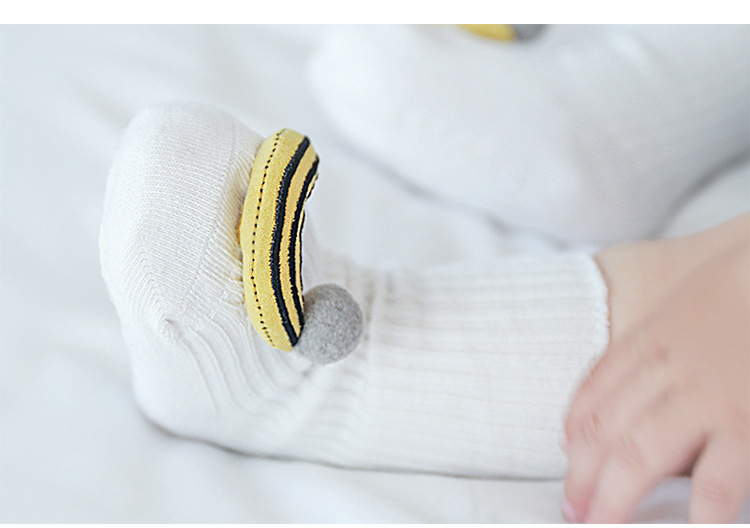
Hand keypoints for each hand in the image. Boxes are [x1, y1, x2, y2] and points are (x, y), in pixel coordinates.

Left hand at [562, 241, 748, 522]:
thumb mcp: (688, 297)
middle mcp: (669, 370)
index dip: (577, 424)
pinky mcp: (747, 420)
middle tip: (571, 506)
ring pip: (641, 453)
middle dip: (584, 472)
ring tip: (599, 524)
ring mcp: (708, 398)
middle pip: (609, 428)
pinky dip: (699, 508)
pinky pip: (717, 474)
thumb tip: (631, 370)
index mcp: (654, 337)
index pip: (598, 387)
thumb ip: (660, 335)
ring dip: (615, 495)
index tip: (566, 450)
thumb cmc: (746, 279)